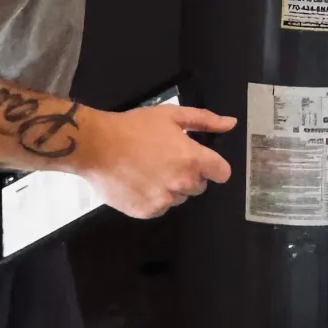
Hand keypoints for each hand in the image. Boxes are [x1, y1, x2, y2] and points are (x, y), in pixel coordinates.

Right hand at [79, 102, 236, 219]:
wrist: (97, 146)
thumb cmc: (135, 127)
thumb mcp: (171, 115)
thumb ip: (204, 120)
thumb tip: (230, 124)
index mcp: (193, 160)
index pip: (222, 173)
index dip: (214, 166)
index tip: (202, 161)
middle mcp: (182, 184)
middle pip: (199, 186)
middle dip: (189, 175)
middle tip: (167, 160)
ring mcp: (164, 200)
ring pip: (179, 198)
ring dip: (171, 188)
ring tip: (150, 170)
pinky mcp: (147, 212)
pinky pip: (160, 208)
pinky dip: (154, 198)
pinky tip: (139, 182)